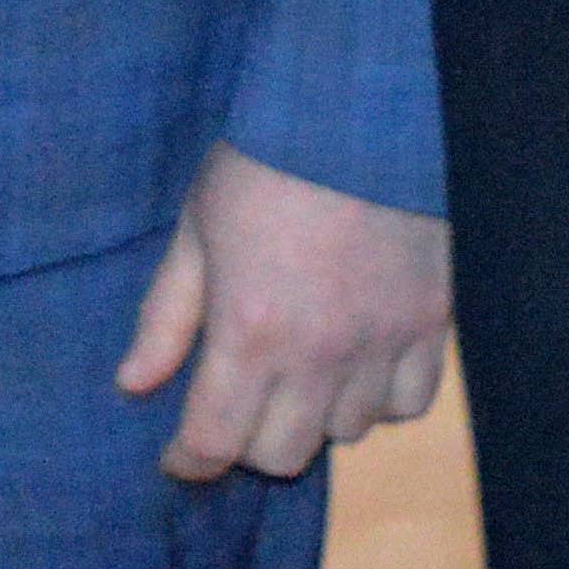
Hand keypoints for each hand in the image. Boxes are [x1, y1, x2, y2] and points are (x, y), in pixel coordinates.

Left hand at [113, 143, 452, 481]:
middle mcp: (319, 353)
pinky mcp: (433, 324)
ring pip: (346, 433)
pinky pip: (410, 404)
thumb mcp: (196, 227)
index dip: (190, 460)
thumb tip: (134, 385)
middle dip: (248, 441)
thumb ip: (166, 316)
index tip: (180, 455)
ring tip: (298, 373)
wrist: (360, 107)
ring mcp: (383, 343)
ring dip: (314, 416)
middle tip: (237, 406)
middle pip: (282, 454)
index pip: (215, 441)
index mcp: (250, 330)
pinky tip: (359, 365)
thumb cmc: (264, 158)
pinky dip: (380, 399)